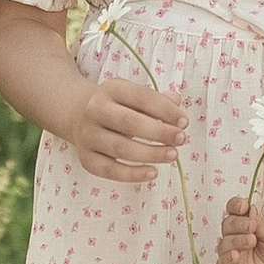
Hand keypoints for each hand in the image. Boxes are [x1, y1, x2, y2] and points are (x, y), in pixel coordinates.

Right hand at [72, 77, 186, 182]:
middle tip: (181, 139)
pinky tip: (153, 173)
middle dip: (159, 132)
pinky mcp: (86, 158)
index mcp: (111, 89)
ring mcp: (88, 135)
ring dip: (150, 154)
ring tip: (172, 155)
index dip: (165, 110)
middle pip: (129, 122)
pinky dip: (132, 174)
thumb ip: (158, 100)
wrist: (80, 116)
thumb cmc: (118, 107)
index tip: (184, 122)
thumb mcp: (135, 96)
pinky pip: (110, 170)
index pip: (141, 97)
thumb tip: (176, 103)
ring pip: (120, 148)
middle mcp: (95, 110)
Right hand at [217, 198, 263, 263]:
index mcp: (248, 225)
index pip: (234, 212)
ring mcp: (235, 256)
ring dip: (235, 240)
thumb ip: (262, 223)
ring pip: (223, 244)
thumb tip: (249, 210)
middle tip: (252, 226)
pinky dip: (226, 259)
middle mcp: (238, 239)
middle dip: (237, 223)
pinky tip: (236, 255)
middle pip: (227, 225)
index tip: (243, 206)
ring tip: (252, 241)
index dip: (235, 206)